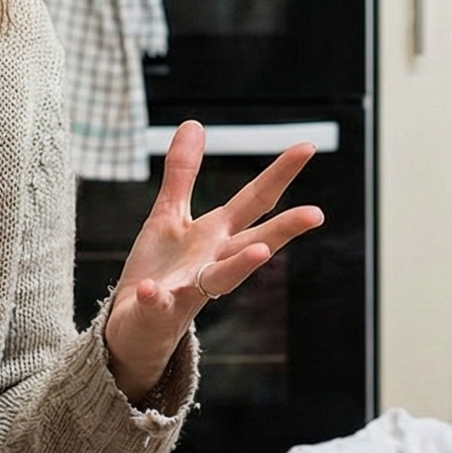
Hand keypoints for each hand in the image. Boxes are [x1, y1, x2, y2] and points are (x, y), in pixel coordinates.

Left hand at [103, 122, 323, 401]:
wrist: (134, 328)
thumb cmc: (160, 272)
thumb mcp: (169, 216)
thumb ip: (183, 173)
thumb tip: (194, 123)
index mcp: (217, 236)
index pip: (255, 201)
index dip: (280, 173)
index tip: (307, 147)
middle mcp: (213, 263)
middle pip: (254, 241)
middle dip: (284, 228)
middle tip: (317, 214)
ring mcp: (190, 290)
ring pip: (221, 279)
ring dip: (241, 266)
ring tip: (260, 252)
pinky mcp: (159, 312)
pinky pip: (158, 305)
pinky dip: (155, 298)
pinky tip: (151, 290)